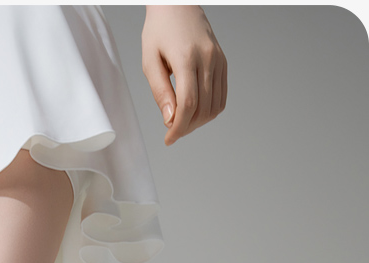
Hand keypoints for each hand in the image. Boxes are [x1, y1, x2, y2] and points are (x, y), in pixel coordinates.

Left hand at [141, 5, 226, 145]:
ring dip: (198, 122)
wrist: (177, 5)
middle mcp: (207, 59)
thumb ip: (160, 92)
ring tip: (182, 121)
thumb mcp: (150, 61)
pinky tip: (195, 112)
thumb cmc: (159, 32)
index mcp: (186, 57)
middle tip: (172, 131)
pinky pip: (221, 97)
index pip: (188, 104)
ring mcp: (218, 60)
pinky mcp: (223, 62)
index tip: (168, 139)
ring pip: (214, 106)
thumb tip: (170, 120)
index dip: (179, 127)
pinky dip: (209, 111)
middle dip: (186, 127)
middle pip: (202, 109)